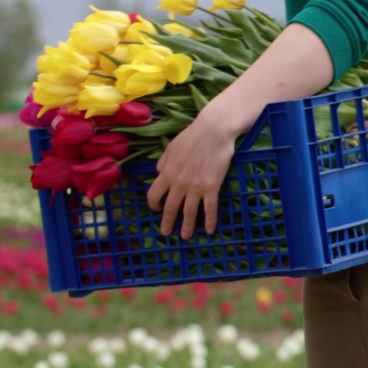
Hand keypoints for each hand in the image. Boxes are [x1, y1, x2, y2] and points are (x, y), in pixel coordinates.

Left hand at [146, 109, 240, 238]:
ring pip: (189, 212)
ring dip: (187, 226)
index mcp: (166, 172)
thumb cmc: (192, 136)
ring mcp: (195, 186)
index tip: (158, 209)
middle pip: (170, 208)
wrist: (214, 130)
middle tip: (166, 233)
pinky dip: (210, 221)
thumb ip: (163, 162)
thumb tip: (159, 172)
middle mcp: (179, 183)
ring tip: (186, 237)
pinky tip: (211, 230)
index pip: (154, 195)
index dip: (154, 205)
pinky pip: (210, 208)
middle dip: (167, 222)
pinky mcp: (212, 187)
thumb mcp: (171, 147)